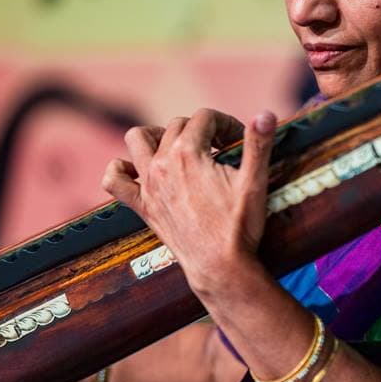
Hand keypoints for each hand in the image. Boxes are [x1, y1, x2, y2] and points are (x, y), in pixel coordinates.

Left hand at [102, 109, 276, 298]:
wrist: (220, 267)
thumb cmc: (239, 226)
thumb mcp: (255, 181)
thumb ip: (259, 144)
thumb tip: (266, 114)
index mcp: (189, 153)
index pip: (205, 117)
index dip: (226, 123)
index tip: (239, 141)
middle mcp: (163, 163)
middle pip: (177, 125)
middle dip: (202, 130)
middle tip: (223, 150)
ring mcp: (149, 184)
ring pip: (138, 139)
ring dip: (157, 136)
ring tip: (180, 147)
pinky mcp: (143, 205)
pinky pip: (114, 180)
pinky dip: (121, 169)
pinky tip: (138, 170)